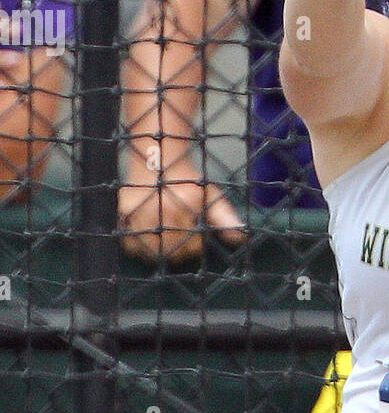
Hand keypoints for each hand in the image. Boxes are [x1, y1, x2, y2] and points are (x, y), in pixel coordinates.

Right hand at [119, 176, 246, 263]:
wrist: (158, 159)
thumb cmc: (186, 181)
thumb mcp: (210, 195)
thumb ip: (224, 217)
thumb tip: (240, 236)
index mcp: (185, 206)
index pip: (192, 248)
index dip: (195, 246)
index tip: (194, 237)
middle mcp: (162, 209)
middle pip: (172, 253)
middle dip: (178, 251)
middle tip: (178, 238)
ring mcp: (141, 213)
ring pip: (151, 252)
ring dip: (158, 251)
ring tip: (164, 239)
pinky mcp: (124, 214)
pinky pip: (131, 246)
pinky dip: (138, 248)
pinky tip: (147, 238)